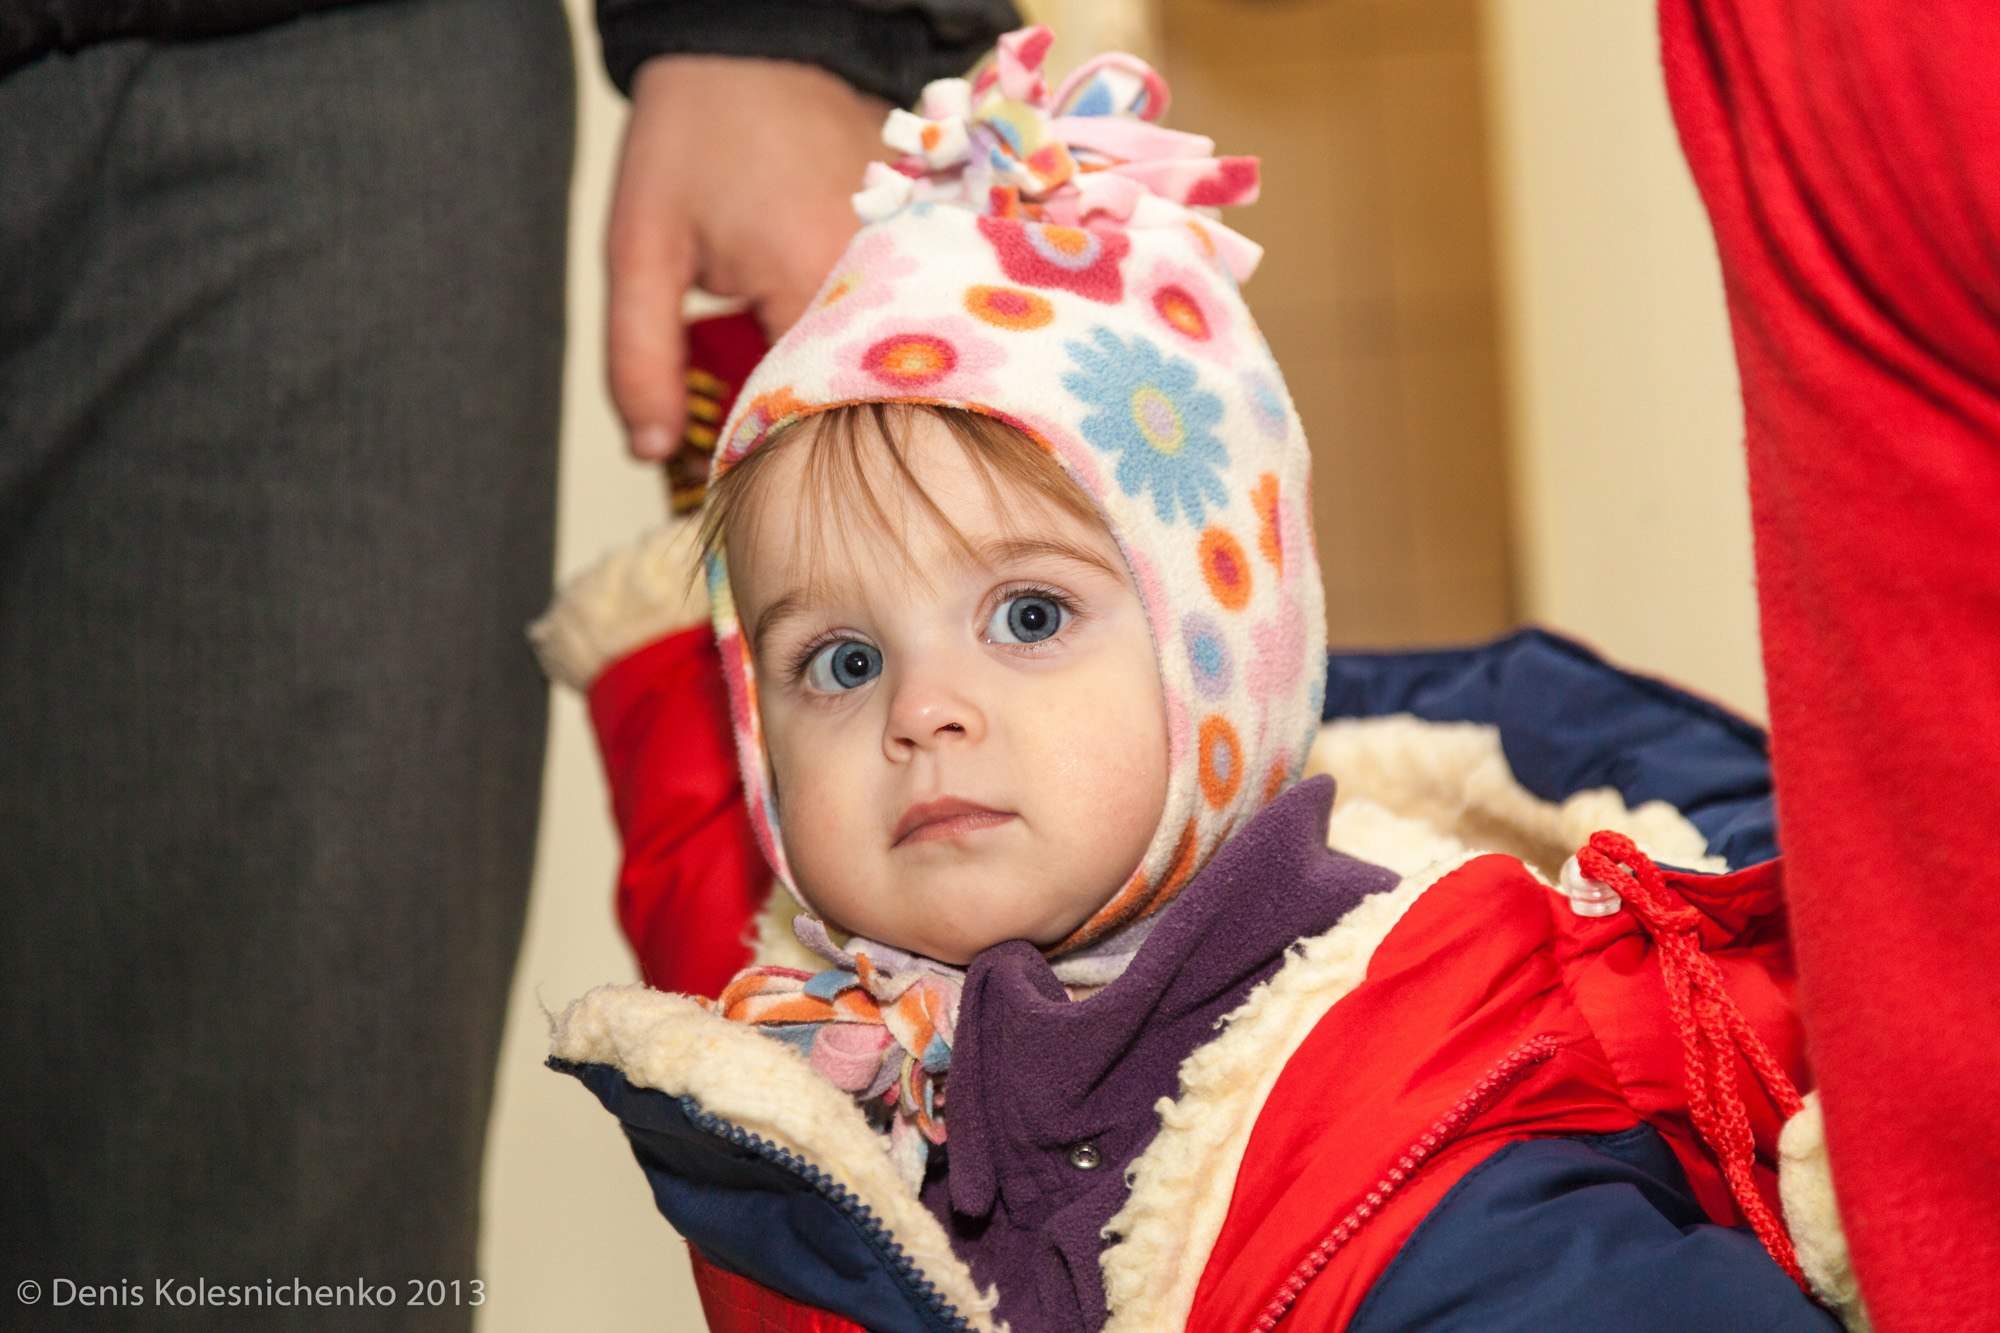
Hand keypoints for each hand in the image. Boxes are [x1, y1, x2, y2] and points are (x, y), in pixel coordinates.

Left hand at [607, 56, 890, 459]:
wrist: (756, 41)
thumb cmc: (694, 133)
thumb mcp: (640, 246)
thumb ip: (639, 358)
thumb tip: (655, 453)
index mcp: (812, 280)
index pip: (805, 418)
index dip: (766, 449)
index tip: (731, 455)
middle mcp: (888, 274)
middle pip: (858, 397)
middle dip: (810, 418)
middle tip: (762, 405)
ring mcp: (921, 255)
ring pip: (888, 364)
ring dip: (845, 380)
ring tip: (796, 354)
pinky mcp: (933, 243)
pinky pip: (909, 324)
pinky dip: (875, 342)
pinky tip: (842, 331)